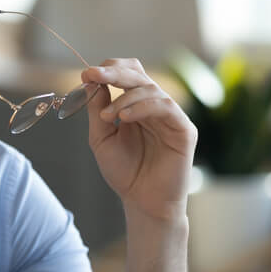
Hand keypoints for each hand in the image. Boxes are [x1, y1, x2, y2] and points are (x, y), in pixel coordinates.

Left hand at [81, 59, 197, 222]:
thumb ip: (97, 109)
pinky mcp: (184, 129)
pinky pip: (165, 107)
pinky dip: (142, 107)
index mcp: (135, 106)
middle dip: (114, 73)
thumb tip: (91, 79)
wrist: (142, 202)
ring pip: (151, 89)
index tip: (86, 73)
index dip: (108, 69)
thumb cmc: (124, 172)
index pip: (127, 74)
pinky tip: (125, 118)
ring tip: (107, 115)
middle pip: (139, 75)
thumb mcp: (101, 138)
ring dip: (124, 97)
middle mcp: (154, 107)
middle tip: (94, 75)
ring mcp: (171, 116)